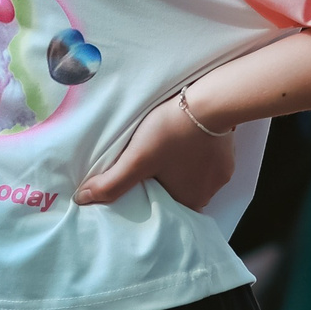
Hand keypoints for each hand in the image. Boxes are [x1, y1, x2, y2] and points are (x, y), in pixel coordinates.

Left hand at [75, 94, 235, 209]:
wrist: (211, 100)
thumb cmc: (171, 131)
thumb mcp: (136, 159)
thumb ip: (110, 183)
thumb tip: (82, 200)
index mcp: (190, 201)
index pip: (163, 209)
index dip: (147, 199)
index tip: (136, 187)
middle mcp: (209, 192)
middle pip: (177, 192)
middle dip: (161, 183)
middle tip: (144, 167)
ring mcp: (221, 172)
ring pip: (191, 175)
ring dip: (177, 167)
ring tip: (160, 152)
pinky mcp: (228, 152)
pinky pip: (205, 160)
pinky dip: (192, 154)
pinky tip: (180, 140)